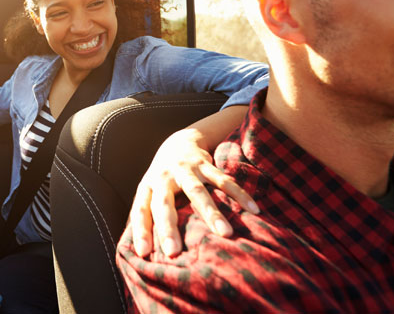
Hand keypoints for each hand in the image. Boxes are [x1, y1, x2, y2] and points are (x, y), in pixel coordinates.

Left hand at [129, 129, 258, 257]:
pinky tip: (253, 209)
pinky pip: (223, 180)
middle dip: (168, 227)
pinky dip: (239, 194)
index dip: (140, 231)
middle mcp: (163, 177)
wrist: (179, 142)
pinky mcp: (205, 164)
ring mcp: (184, 169)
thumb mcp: (150, 193)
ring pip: (197, 192)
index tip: (142, 253)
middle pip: (164, 203)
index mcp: (147, 186)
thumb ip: (147, 217)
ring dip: (210, 213)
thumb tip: (142, 253)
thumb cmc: (163, 179)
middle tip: (173, 252)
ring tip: (224, 234)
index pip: (140, 210)